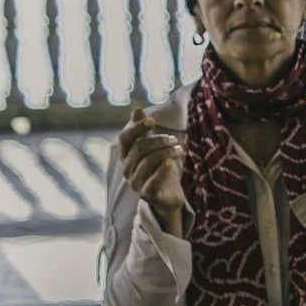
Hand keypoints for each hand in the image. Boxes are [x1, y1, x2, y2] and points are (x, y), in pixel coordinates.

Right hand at [118, 107, 185, 229]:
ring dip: (167, 152)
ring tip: (180, 149)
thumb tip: (137, 109)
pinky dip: (162, 170)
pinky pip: (153, 181)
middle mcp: (127, 170)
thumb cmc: (160, 170)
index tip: (152, 121)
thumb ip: (144, 131)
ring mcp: (135, 183)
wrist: (169, 197)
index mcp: (126, 157)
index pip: (124, 138)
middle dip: (159, 140)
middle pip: (139, 148)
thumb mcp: (154, 148)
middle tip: (175, 140)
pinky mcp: (147, 195)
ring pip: (148, 162)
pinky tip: (172, 162)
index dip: (136, 128)